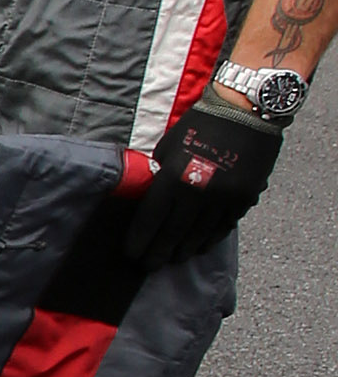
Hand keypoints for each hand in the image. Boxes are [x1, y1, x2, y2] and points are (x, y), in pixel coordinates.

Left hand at [126, 92, 281, 274]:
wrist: (244, 110)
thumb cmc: (200, 124)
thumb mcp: (169, 146)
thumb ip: (160, 174)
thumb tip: (151, 198)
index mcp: (174, 176)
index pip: (151, 218)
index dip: (140, 239)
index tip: (132, 254)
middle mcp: (198, 191)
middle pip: (174, 233)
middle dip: (159, 252)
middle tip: (149, 266)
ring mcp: (224, 197)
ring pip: (200, 234)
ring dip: (185, 249)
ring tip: (173, 259)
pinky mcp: (244, 198)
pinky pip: (224, 226)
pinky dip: (210, 239)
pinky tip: (200, 247)